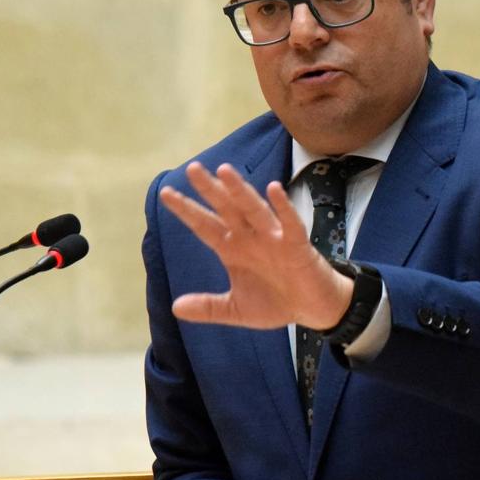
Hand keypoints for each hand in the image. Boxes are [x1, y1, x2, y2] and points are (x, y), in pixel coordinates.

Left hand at [160, 162, 352, 330]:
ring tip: (225, 171)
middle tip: (192, 168)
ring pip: (254, 210)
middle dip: (210, 190)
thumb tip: (175, 307)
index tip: (166, 193)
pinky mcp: (297, 245)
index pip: (205, 226)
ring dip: (240, 191)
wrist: (312, 310)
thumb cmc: (276, 303)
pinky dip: (282, 207)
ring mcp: (274, 238)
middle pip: (226, 209)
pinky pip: (290, 223)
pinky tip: (273, 189)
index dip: (187, 210)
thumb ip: (208, 307)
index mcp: (233, 249)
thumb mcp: (236, 309)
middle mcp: (250, 238)